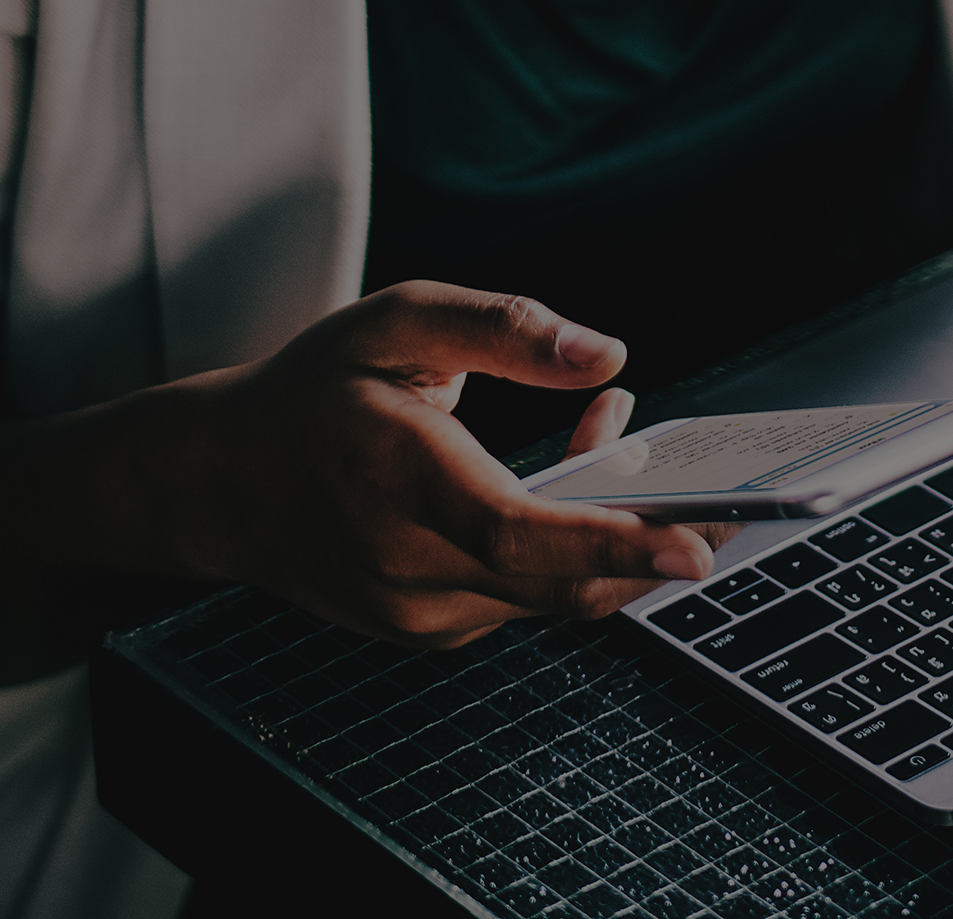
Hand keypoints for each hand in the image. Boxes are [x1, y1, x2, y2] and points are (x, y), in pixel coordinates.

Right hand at [172, 281, 725, 649]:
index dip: (612, 544)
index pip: (519, 534)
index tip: (693, 548)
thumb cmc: (311, 393)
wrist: (219, 485)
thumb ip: (503, 330)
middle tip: (733, 505)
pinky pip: (527, 598)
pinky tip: (574, 482)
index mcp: (396, 481)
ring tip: (628, 441)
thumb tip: (606, 355)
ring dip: (612, 535)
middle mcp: (407, 566)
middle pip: (560, 582)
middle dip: (656, 547)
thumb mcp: (396, 321)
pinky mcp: (432, 630)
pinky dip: (569, 551)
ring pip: (554, 594)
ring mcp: (418, 613)